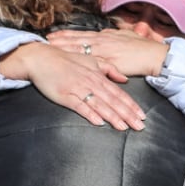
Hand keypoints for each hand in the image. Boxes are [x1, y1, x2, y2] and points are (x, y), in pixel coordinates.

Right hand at [0, 43, 145, 130]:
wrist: (42, 58)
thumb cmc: (67, 60)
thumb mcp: (91, 60)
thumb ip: (109, 69)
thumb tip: (124, 79)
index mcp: (98, 76)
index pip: (119, 93)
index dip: (131, 105)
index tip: (142, 115)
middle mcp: (91, 83)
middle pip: (113, 101)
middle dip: (127, 114)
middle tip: (139, 126)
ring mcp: (78, 89)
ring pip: (100, 105)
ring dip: (113, 117)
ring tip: (124, 127)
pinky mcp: (64, 95)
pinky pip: (79, 106)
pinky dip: (90, 114)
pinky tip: (99, 122)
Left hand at [46, 29, 168, 76]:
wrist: (154, 56)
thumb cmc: (142, 48)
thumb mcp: (126, 37)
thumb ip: (113, 36)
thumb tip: (105, 33)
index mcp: (106, 36)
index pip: (81, 34)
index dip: (66, 35)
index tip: (52, 35)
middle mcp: (103, 41)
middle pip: (76, 40)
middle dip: (60, 41)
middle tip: (43, 41)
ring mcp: (105, 50)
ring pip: (80, 48)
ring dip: (64, 48)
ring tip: (50, 49)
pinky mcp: (109, 61)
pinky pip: (90, 61)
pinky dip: (78, 61)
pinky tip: (68, 62)